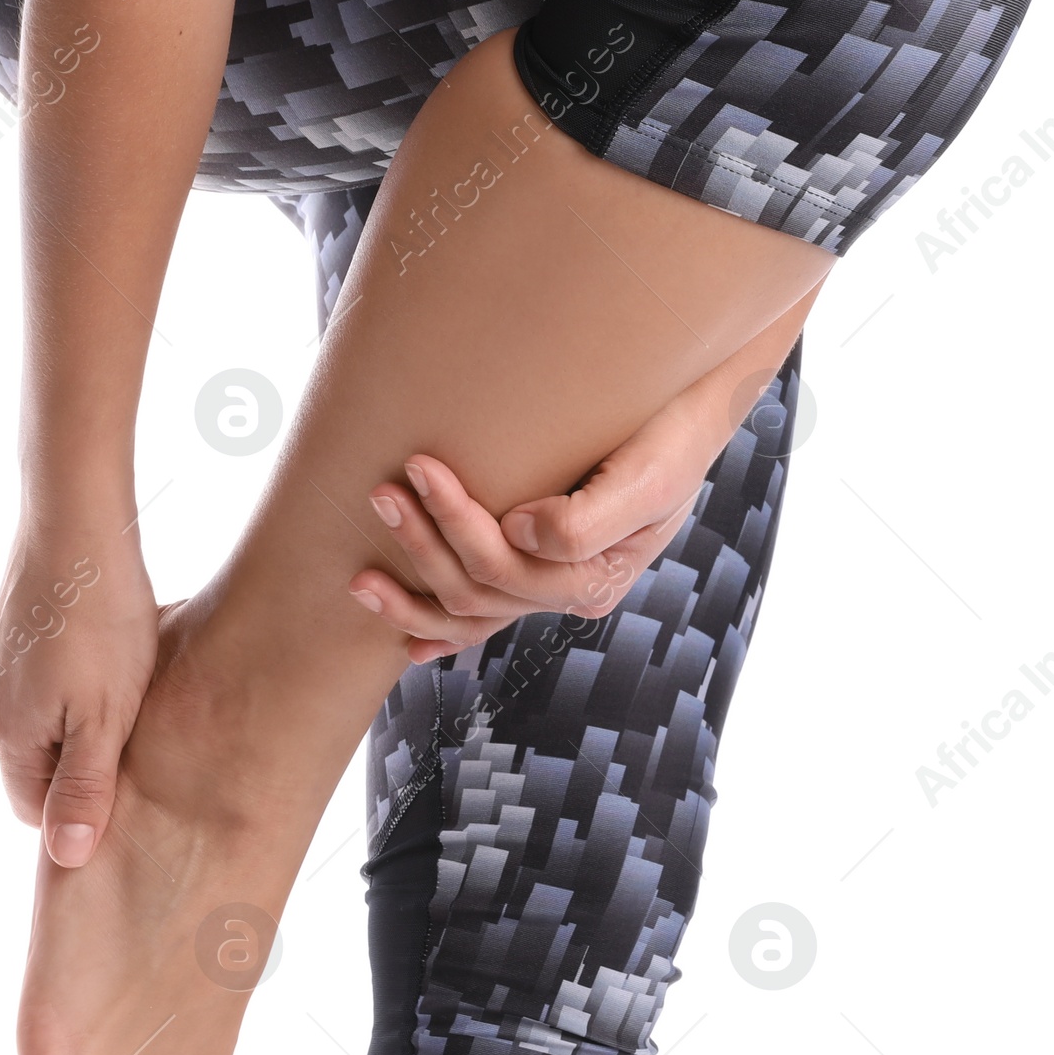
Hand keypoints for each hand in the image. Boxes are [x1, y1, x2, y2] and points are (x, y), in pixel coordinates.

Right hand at [0, 523, 158, 863]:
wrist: (76, 523)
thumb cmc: (101, 623)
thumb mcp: (105, 719)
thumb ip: (85, 789)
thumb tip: (67, 859)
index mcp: (8, 737)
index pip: (36, 811)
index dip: (85, 810)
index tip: (130, 784)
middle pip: (40, 764)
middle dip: (86, 760)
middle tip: (139, 732)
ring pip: (45, 716)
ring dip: (85, 712)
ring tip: (131, 685)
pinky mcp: (10, 626)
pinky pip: (44, 672)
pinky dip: (76, 672)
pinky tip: (112, 646)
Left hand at [349, 385, 727, 659]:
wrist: (690, 412)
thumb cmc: (671, 435)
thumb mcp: (647, 477)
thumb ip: (587, 522)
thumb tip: (519, 533)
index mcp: (596, 577)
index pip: (508, 568)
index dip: (456, 525)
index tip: (421, 465)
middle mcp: (570, 591)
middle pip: (479, 589)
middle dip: (424, 544)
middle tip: (383, 490)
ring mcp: (550, 587)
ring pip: (470, 611)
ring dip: (414, 591)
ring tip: (362, 569)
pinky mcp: (534, 571)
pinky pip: (483, 616)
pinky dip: (440, 631)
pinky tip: (405, 642)